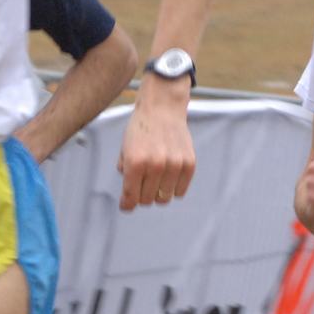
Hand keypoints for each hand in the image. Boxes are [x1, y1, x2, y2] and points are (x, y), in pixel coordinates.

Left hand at [117, 94, 194, 209]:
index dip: (127, 204)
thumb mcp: (125, 149)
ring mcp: (174, 165)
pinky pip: (180, 191)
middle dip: (141, 195)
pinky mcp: (189, 164)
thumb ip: (125, 173)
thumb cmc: (141, 129)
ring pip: (164, 198)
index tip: (126, 205)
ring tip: (155, 180)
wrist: (162, 108)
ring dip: (158, 193)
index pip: (130, 197)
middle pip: (147, 200)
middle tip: (141, 185)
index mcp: (135, 162)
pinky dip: (173, 188)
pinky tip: (168, 177)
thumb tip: (130, 198)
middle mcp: (155, 165)